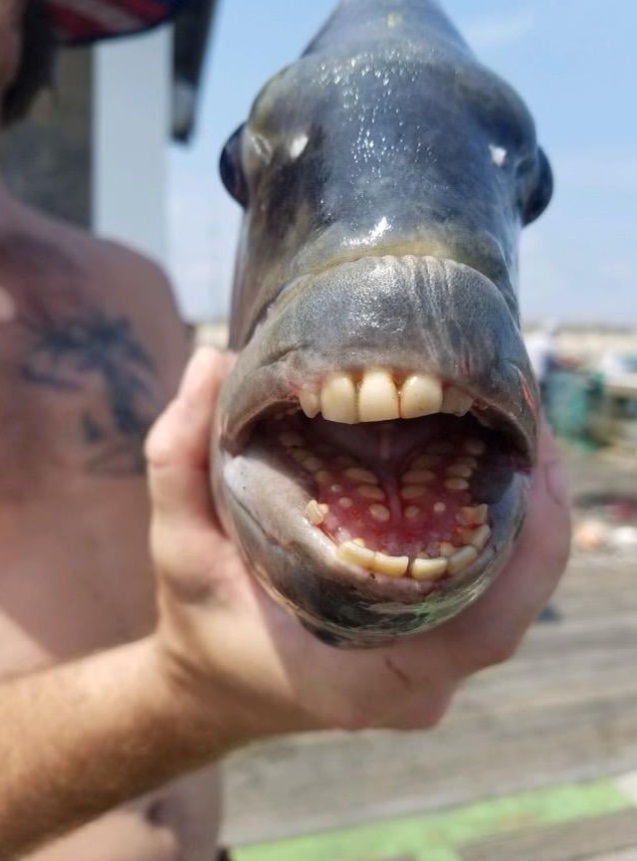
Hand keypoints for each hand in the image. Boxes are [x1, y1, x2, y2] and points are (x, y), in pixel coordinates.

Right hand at [145, 347, 569, 748]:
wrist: (214, 680)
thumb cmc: (200, 622)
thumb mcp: (177, 546)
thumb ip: (179, 456)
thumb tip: (214, 359)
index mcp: (361, 679)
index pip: (485, 633)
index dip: (534, 552)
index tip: (537, 458)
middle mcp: (415, 682)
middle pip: (513, 600)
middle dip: (538, 507)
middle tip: (529, 417)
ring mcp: (431, 664)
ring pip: (509, 591)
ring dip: (527, 510)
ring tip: (519, 427)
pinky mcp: (432, 638)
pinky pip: (490, 587)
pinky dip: (504, 526)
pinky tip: (494, 462)